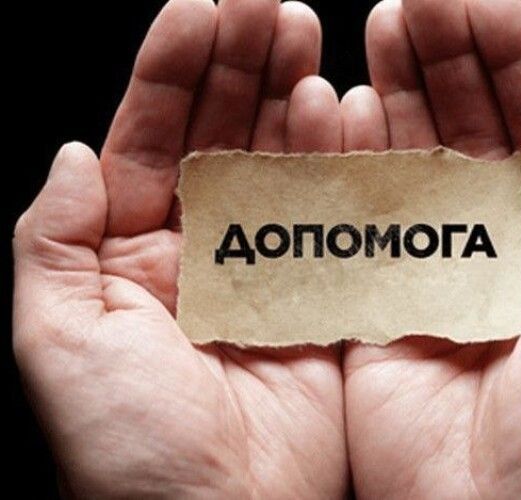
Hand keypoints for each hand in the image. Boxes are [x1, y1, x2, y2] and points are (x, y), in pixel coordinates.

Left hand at [13, 0, 347, 496]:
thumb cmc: (127, 444)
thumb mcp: (59, 338)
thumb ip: (53, 239)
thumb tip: (73, 153)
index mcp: (134, 250)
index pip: (150, 136)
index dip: (172, 70)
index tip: (199, 10)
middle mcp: (203, 248)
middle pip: (221, 134)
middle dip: (239, 65)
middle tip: (266, 6)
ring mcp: (270, 266)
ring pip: (279, 161)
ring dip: (290, 96)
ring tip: (302, 35)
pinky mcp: (324, 292)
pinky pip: (332, 213)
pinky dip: (338, 159)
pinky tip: (341, 109)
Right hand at [341, 0, 520, 497]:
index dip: (513, 58)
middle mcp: (497, 241)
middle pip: (470, 126)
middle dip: (447, 55)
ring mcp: (431, 264)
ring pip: (412, 156)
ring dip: (398, 89)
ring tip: (381, 24)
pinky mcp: (375, 295)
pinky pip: (361, 213)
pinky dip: (350, 158)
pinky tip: (344, 105)